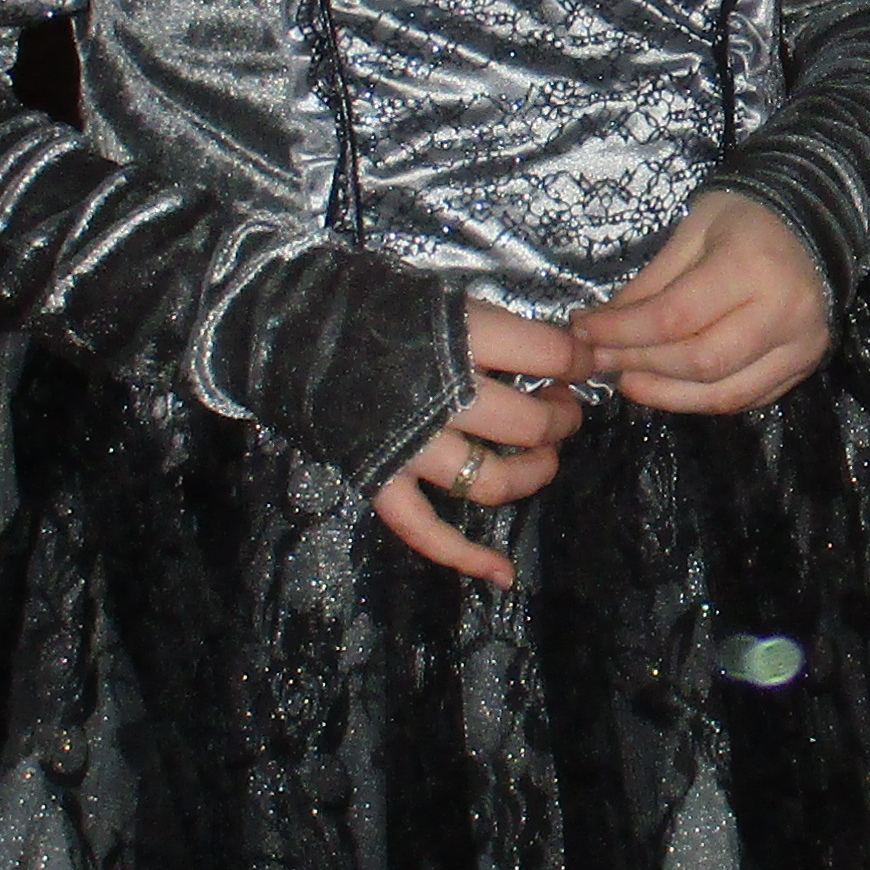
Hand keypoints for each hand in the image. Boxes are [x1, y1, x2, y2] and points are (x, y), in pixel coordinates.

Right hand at [373, 295, 591, 590]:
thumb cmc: (368, 303)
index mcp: (459, 339)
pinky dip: (466, 557)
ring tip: (543, 458)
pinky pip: (427, 532)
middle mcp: (441, 399)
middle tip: (561, 407)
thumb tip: (561, 352)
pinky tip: (503, 573)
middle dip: (561, 420)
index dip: (578, 358)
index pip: (549, 353)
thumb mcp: (441, 297)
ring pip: (491, 482)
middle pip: (528, 427)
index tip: (583, 361)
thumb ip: (496, 330)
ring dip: (532, 475)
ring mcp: (410, 448)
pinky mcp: (381, 480)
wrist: (286, 328)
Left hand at [572, 191, 829, 415]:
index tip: (584, 333)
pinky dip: (703, 399)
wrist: (816, 220)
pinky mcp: (807, 364)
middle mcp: (783, 311)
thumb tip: (600, 328)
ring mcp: (801, 344)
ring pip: (725, 393)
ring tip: (629, 383)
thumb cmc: (746, 217)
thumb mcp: (691, 232)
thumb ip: (650, 283)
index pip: (676, 317)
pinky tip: (671, 389)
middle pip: (699, 361)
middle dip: (641, 365)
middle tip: (600, 361)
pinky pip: (748, 398)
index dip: (623, 333)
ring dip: (668, 395)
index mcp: (751, 266)